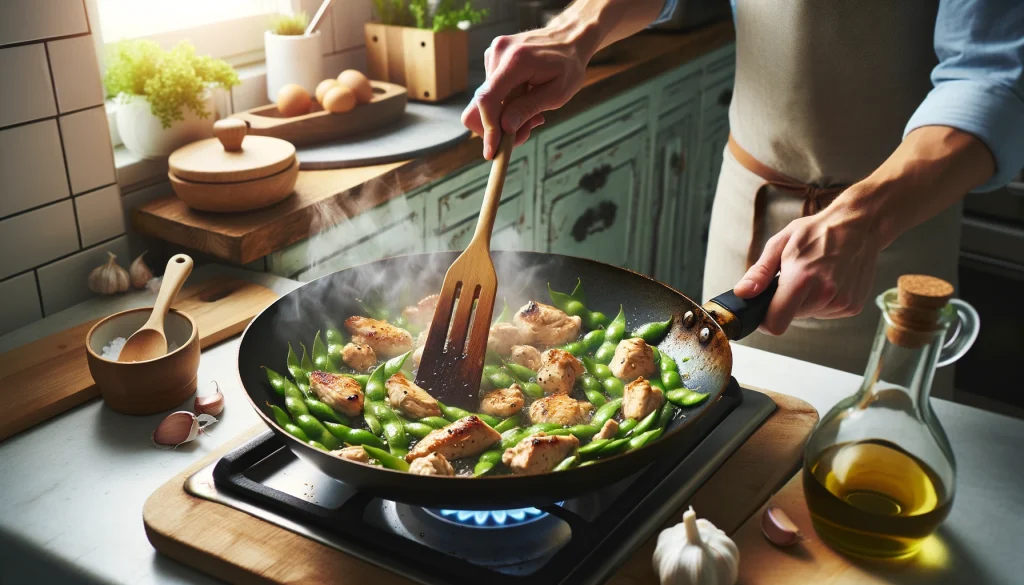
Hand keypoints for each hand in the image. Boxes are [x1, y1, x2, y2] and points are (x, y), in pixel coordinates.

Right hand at [461, 24, 591, 158]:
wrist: (568, 39)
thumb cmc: (568, 66)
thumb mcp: (557, 93)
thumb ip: (529, 109)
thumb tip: (505, 128)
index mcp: (516, 60)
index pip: (488, 99)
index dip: (488, 129)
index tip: (492, 152)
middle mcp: (498, 54)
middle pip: (480, 104)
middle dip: (496, 127)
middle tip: (524, 133)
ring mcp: (492, 55)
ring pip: (485, 102)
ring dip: (505, 117)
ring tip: (532, 116)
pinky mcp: (491, 59)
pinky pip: (490, 93)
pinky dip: (505, 106)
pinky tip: (524, 102)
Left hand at [733, 190, 883, 335]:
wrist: (859, 226)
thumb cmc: (818, 231)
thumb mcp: (780, 244)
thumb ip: (759, 273)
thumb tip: (742, 293)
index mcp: (802, 279)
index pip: (776, 322)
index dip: (764, 320)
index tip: (762, 308)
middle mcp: (825, 295)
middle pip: (791, 317)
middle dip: (786, 302)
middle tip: (794, 278)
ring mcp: (842, 303)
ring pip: (809, 315)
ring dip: (805, 301)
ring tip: (814, 275)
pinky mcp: (853, 307)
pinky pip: (826, 312)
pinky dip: (822, 301)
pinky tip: (828, 280)